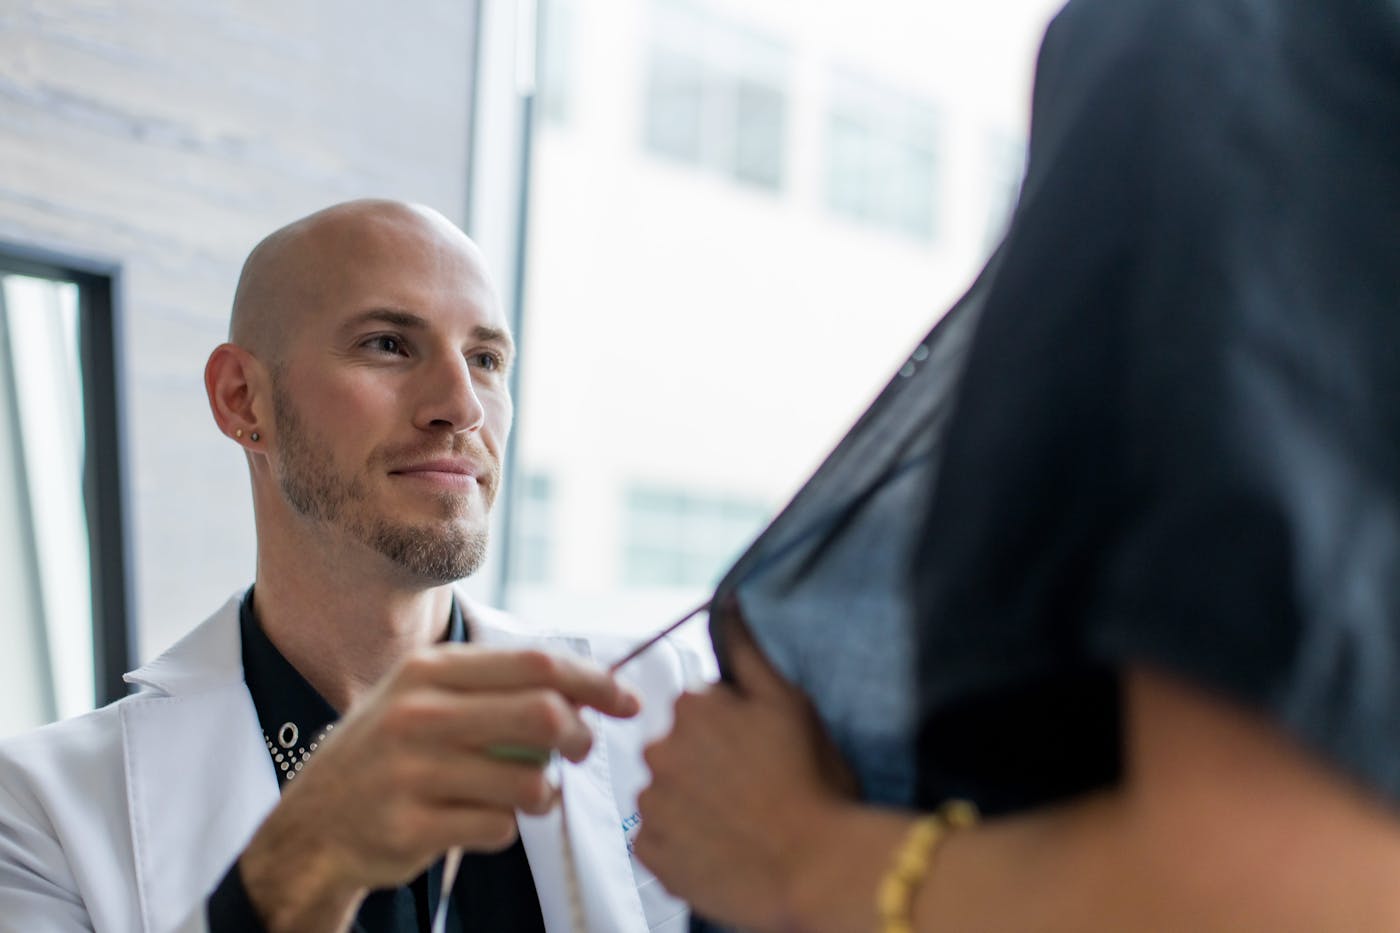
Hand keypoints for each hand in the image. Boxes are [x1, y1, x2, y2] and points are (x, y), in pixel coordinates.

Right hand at [239, 645, 639, 932]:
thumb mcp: (425, 698)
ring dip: (546, 793)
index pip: (534, 664)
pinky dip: (507, 827)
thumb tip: (587, 687)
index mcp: (429, 670)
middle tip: (584, 750)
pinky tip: (482, 819)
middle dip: (581, 736)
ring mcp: (410, 772)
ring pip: (528, 780)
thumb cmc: (389, 754)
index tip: (626, 700)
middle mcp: (416, 713)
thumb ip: (494, 687)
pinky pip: (499, 828)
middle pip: (542, 715)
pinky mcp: (410, 827)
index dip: (593, 681)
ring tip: (530, 794)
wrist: (311, 826)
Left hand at [635, 621, 852, 930]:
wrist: (815, 869)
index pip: (700, 709)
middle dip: (705, 765)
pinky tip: (720, 848)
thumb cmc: (812, 784)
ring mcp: (652, 803)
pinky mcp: (650, 852)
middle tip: (750, 791)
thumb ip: (748, 653)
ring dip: (692, 805)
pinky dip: (683, 844)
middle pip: (677, 750)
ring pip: (667, 795)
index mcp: (692, 707)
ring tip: (739, 824)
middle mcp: (659, 749)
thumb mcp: (790, 703)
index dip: (731, 731)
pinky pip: (660, 840)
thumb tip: (727, 604)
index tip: (756, 753)